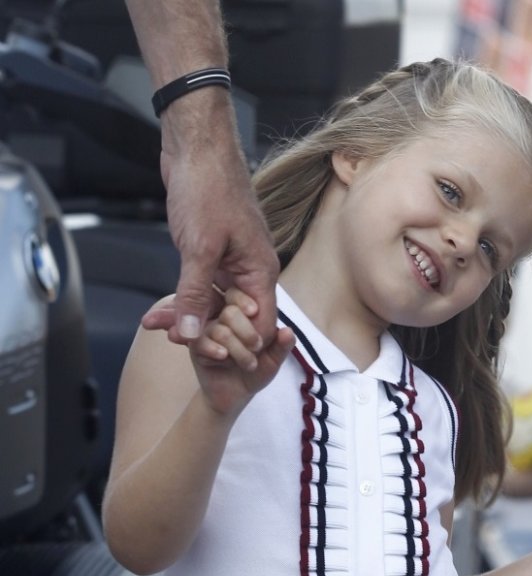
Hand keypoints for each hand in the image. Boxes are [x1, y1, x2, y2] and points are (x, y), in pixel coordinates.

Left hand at [141, 93, 279, 345]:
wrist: (197, 149)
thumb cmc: (208, 188)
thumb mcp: (199, 248)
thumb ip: (195, 293)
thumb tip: (191, 333)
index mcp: (260, 270)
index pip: (261, 324)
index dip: (240, 345)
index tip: (212, 358)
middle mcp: (250, 270)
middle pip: (236, 318)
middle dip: (207, 333)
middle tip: (173, 340)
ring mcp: (231, 261)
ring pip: (215, 303)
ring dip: (190, 317)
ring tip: (158, 326)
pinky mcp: (213, 253)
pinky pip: (203, 287)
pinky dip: (184, 298)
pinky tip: (161, 310)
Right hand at [189, 287, 294, 416]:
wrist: (237, 395)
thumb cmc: (257, 370)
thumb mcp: (274, 358)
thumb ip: (282, 345)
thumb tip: (287, 331)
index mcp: (241, 313)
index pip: (239, 295)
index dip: (248, 303)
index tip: (255, 312)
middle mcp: (221, 318)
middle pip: (230, 312)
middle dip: (247, 332)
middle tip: (257, 347)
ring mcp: (206, 331)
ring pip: (219, 330)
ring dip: (237, 349)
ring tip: (250, 364)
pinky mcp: (195, 346)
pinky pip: (200, 342)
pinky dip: (215, 351)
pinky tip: (224, 357)